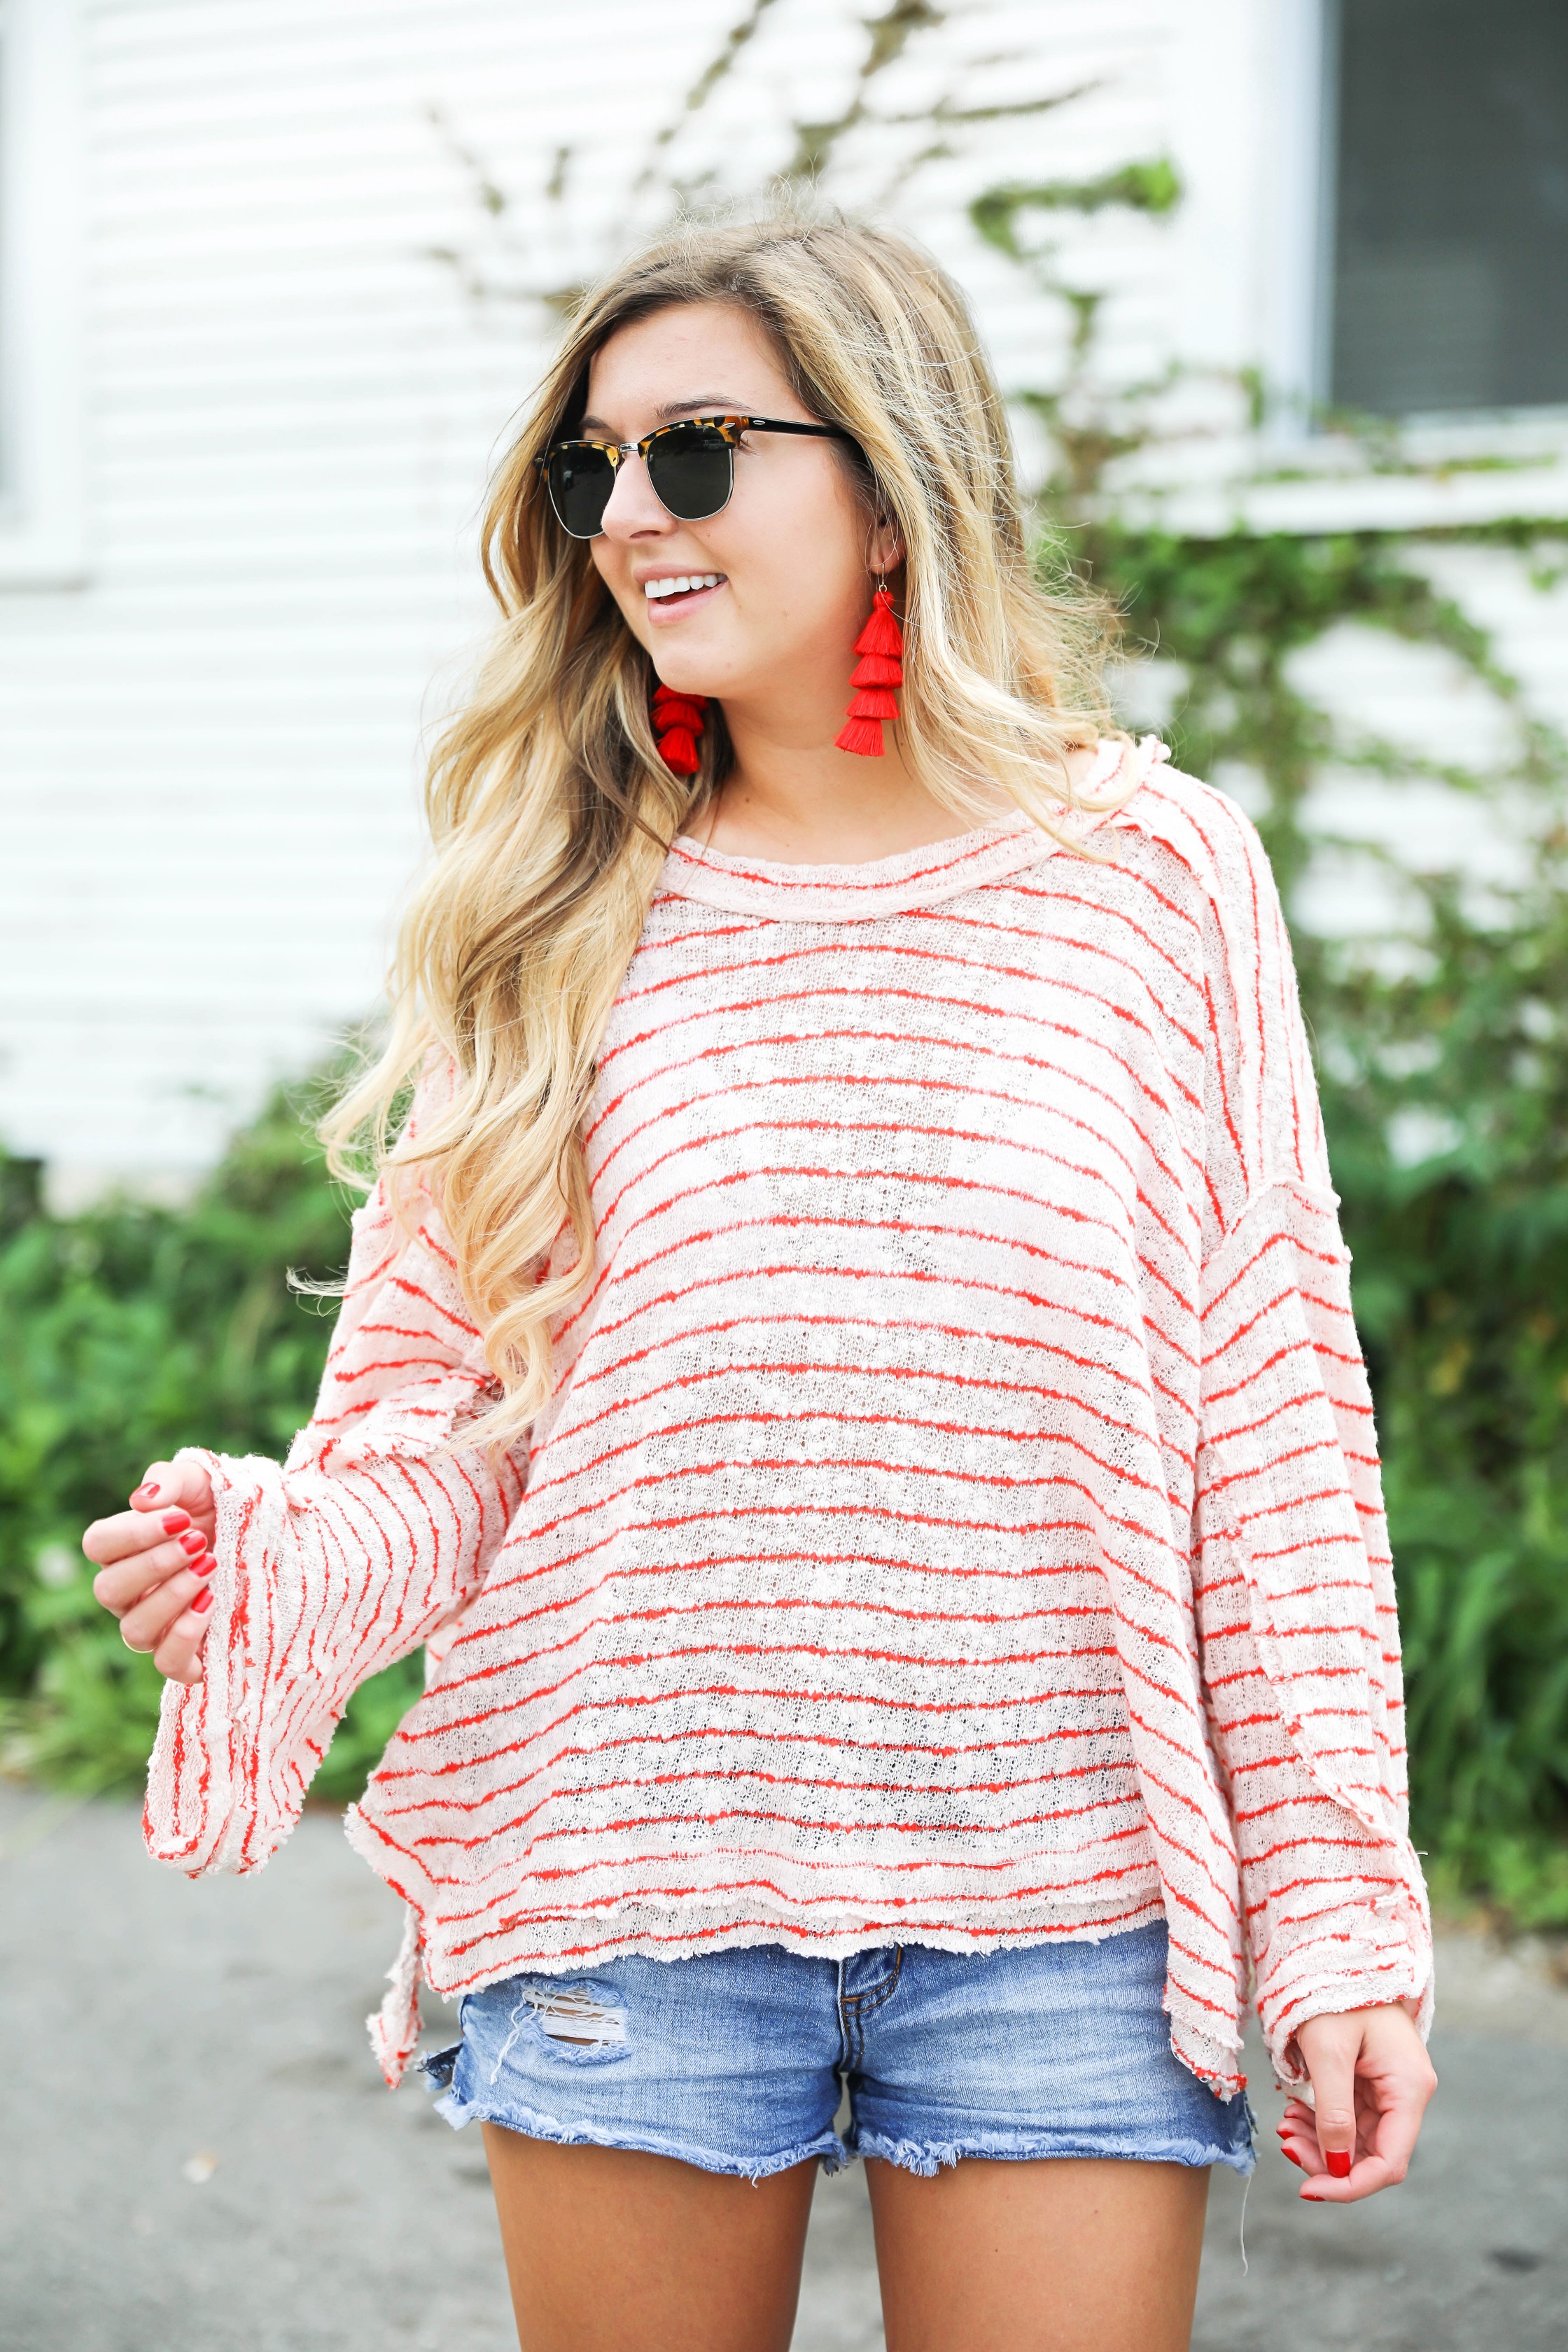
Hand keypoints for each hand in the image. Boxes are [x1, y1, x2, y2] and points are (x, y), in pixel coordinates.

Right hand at [83, 1458, 218, 1687]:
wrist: (274, 1542)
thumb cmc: (227, 1509)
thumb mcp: (203, 1483)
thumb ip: (171, 1480)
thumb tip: (143, 1499)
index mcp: (124, 1550)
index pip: (97, 1544)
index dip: (132, 1533)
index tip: (180, 1518)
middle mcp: (131, 1594)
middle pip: (108, 1590)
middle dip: (155, 1564)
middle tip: (197, 1542)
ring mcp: (155, 1628)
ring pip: (135, 1630)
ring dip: (171, 1597)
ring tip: (210, 1567)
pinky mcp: (187, 1656)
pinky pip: (167, 1664)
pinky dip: (185, 1636)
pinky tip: (211, 1602)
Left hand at [1280, 2002, 1435, 2202]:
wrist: (1335, 1949)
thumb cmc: (1333, 1992)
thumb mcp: (1328, 2051)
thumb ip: (1334, 2111)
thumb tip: (1335, 2166)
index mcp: (1409, 2088)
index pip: (1390, 2162)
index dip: (1351, 2184)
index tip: (1309, 2189)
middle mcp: (1406, 2092)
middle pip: (1372, 2153)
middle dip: (1328, 2159)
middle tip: (1286, 2144)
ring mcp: (1389, 2087)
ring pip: (1357, 2138)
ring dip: (1320, 2141)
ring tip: (1286, 2126)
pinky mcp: (1371, 2079)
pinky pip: (1349, 2116)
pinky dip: (1321, 2120)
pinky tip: (1295, 2111)